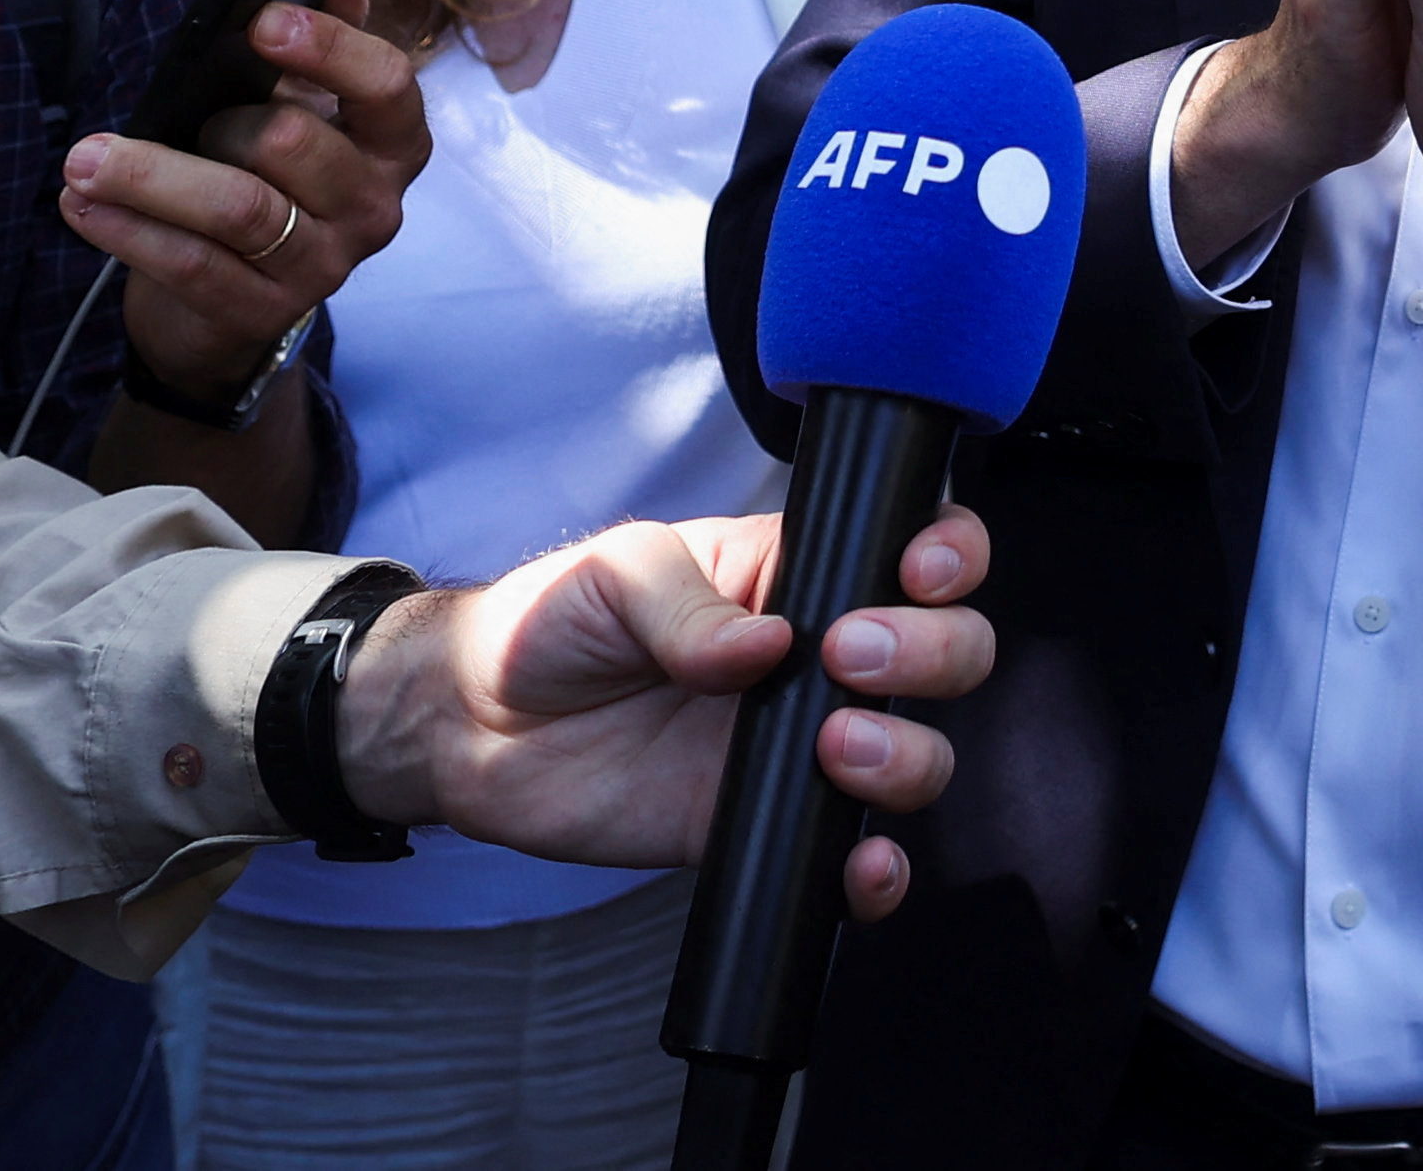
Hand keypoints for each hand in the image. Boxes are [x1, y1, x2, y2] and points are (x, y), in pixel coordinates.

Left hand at [62, 0, 426, 401]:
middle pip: (293, 145)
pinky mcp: (262, 314)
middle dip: (211, 122)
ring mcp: (322, 267)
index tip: (262, 23)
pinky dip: (130, 231)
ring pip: (237, 209)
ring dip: (149, 178)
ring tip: (84, 161)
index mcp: (392, 141)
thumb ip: (326, 27)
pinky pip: (193, 266)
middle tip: (150, 109)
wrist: (235, 297)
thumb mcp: (302, 98)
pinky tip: (82, 205)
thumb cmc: (268, 172)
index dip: (329, 50)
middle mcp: (372, 206)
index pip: (386, 87)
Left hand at [337, 507, 996, 917]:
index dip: (949, 554)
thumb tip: (767, 648)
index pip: (911, 549)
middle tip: (851, 658)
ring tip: (836, 748)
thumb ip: (688, 604)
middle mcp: (821, 658)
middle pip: (945, 652)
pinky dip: (876, 874)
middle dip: (932, 652)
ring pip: (918, 751)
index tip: (922, 570)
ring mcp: (801, 746)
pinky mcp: (764, 828)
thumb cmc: (550, 622)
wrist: (474, 727)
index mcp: (797, 574)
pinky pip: (847, 857)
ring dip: (908, 753)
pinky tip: (858, 866)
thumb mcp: (616, 575)